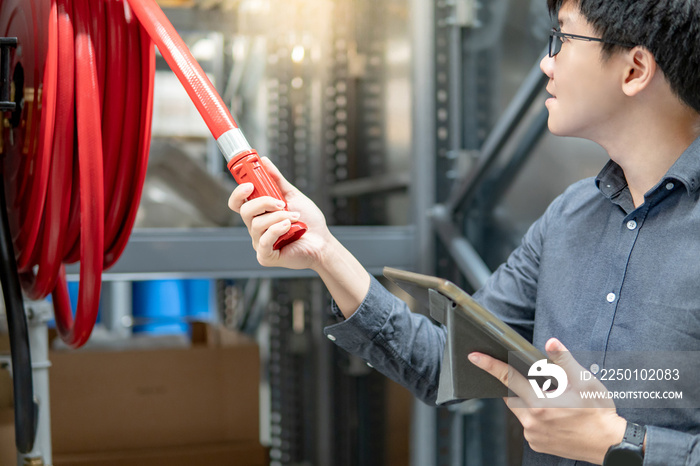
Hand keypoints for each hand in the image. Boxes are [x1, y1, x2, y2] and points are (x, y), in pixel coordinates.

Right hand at [228, 157, 334, 270]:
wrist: (322, 241)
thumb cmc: (308, 221)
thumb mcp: (293, 195)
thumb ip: (277, 180)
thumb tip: (264, 161)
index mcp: (259, 213)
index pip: (238, 203)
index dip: (238, 193)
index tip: (250, 185)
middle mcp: (256, 228)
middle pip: (245, 211)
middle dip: (264, 203)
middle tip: (281, 203)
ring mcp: (260, 242)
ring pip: (257, 224)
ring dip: (279, 217)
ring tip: (295, 218)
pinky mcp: (265, 256)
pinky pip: (264, 241)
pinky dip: (277, 230)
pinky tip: (290, 228)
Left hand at [468, 338, 626, 464]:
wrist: (609, 444)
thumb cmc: (598, 412)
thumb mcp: (584, 381)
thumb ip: (564, 360)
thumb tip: (551, 342)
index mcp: (540, 403)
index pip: (508, 377)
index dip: (489, 365)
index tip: (474, 356)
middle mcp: (531, 421)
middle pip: (512, 395)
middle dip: (517, 385)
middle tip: (537, 382)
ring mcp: (532, 434)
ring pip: (520, 411)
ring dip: (528, 401)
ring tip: (552, 400)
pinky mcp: (536, 444)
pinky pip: (528, 425)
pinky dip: (534, 416)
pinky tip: (552, 415)